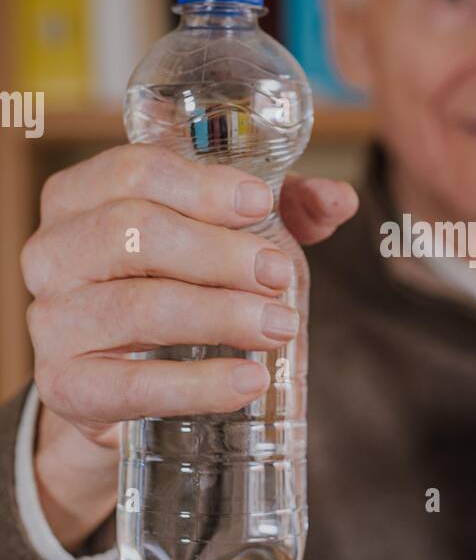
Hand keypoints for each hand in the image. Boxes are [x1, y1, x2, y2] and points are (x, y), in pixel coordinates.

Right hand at [21, 145, 356, 551]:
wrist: (119, 386)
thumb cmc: (172, 288)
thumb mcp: (221, 239)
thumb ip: (281, 210)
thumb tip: (339, 200)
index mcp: (80, 197)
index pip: (134, 171)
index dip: (204, 186)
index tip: (261, 205)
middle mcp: (51, 251)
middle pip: (134, 232)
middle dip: (220, 253)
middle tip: (279, 276)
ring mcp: (51, 321)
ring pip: (137, 306)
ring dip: (221, 316)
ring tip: (279, 329)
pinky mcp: (64, 388)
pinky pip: (131, 386)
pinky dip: (199, 384)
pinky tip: (249, 381)